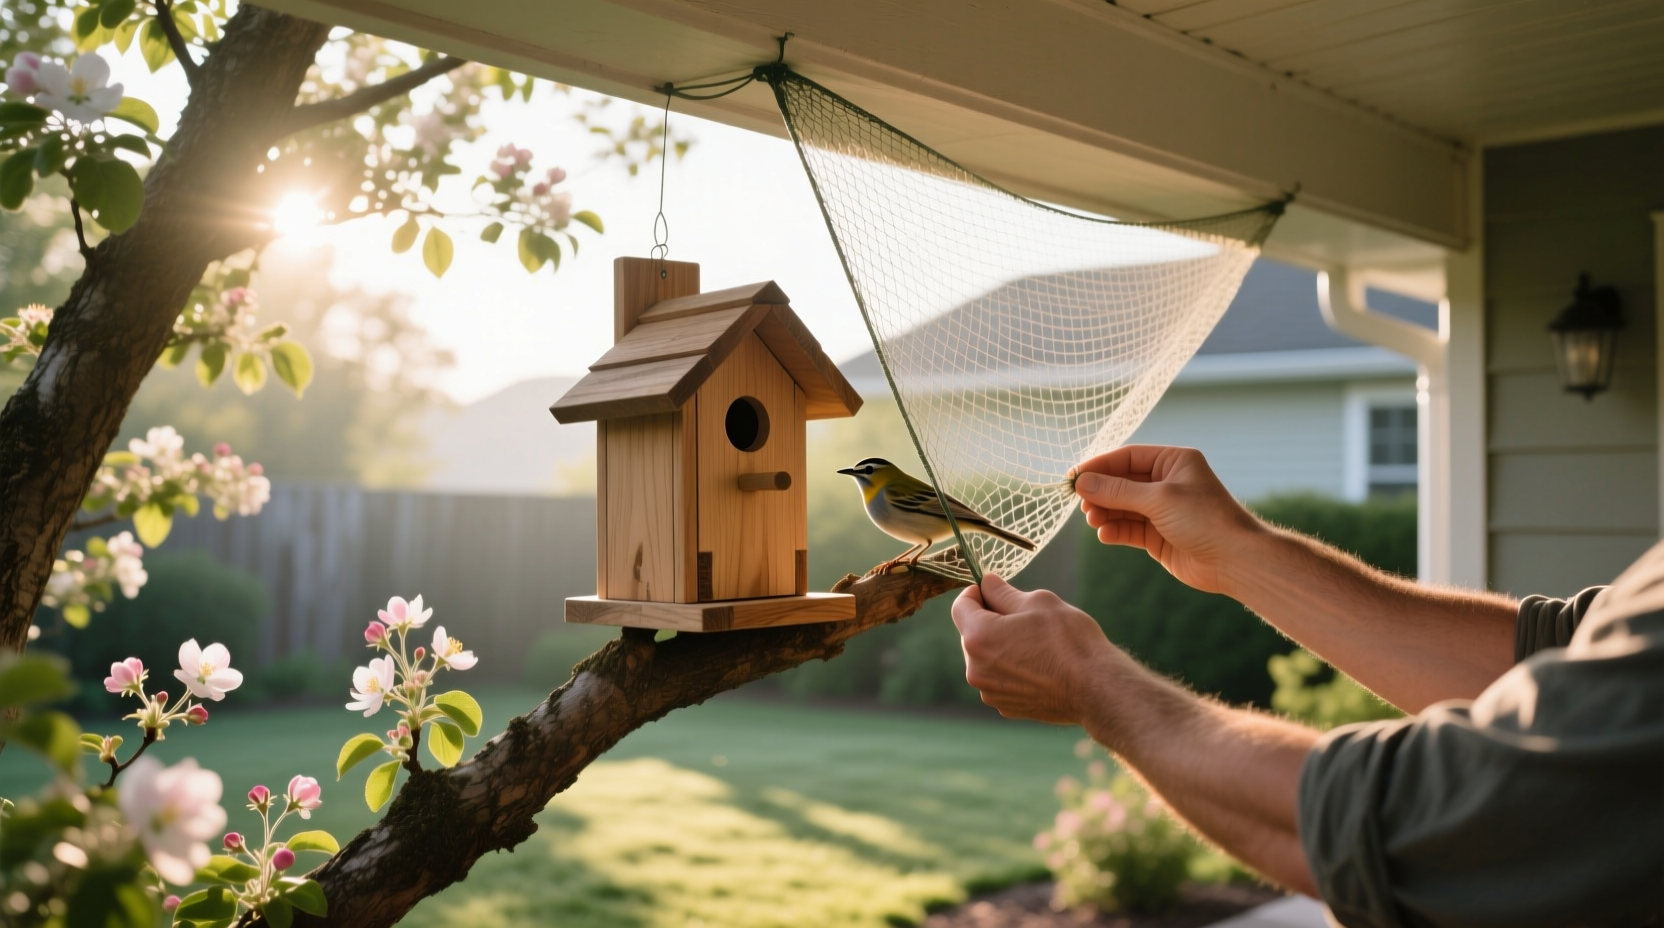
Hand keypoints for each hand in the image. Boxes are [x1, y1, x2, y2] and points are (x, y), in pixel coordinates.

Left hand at [952, 574, 1123, 725]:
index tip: (995, 591)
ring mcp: (990, 691)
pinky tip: (1040, 667)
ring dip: (1002, 647)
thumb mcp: (1038, 602)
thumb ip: (1003, 592)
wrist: (1096, 689)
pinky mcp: (1006, 706)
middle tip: (1026, 619)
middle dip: (991, 621)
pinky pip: (1000, 679)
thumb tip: (986, 583)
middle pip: (972, 633)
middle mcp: (975, 668)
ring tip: (1037, 645)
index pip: (961, 606)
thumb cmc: (1069, 641)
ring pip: (987, 658)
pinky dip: (1012, 670)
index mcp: (978, 637)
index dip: (976, 593)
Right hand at [1072, 445, 1261, 594]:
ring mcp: (1162, 510)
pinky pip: (1128, 529)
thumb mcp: (1159, 498)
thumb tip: (1082, 482)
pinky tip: (1104, 534)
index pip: (1127, 457)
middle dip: (1100, 492)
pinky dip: (1114, 530)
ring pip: (1122, 507)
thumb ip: (1117, 490)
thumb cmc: (1205, 520)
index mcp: (1173, 462)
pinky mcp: (1158, 536)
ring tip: (1093, 520)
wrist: (1235, 560)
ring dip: (1105, 512)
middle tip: (1081, 503)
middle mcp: (1166, 483)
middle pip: (1121, 482)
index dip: (1099, 465)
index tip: (1073, 477)